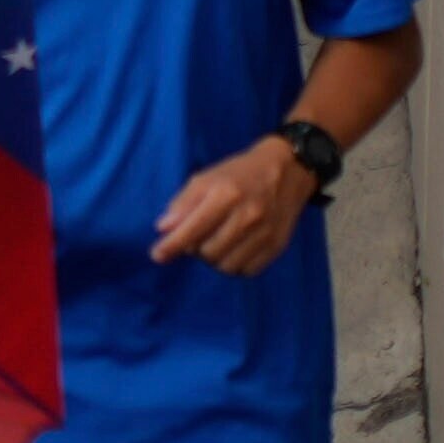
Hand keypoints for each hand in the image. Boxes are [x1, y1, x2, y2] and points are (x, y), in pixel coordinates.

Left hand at [152, 136, 330, 276]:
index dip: (172, 245)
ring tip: (214, 242)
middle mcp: (248, 216)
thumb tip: (163, 229)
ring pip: (227, 266)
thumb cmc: (238, 174)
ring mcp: (265, 234)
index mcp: (226, 194)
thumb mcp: (205, 178)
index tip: (157, 255)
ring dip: (214, 259)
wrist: (287, 172)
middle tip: (196, 237)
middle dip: (194, 249)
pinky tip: (233, 249)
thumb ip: (183, 203)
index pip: (193, 228)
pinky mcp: (278, 246)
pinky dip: (235, 264)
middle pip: (208, 252)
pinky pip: (248, 270)